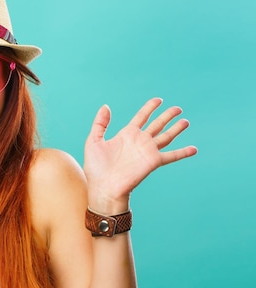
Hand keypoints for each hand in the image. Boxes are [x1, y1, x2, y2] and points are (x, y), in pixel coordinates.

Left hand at [83, 98, 196, 212]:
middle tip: (178, 108)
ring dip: (176, 129)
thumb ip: (100, 123)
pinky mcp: (153, 162)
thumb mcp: (93, 141)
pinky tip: (194, 149)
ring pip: (166, 136)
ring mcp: (147, 151)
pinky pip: (172, 156)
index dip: (149, 108)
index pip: (141, 117)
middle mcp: (139, 141)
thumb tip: (106, 106)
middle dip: (167, 116)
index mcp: (126, 134)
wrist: (103, 187)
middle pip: (157, 124)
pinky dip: (183, 152)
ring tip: (185, 121)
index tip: (158, 100)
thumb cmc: (95, 167)